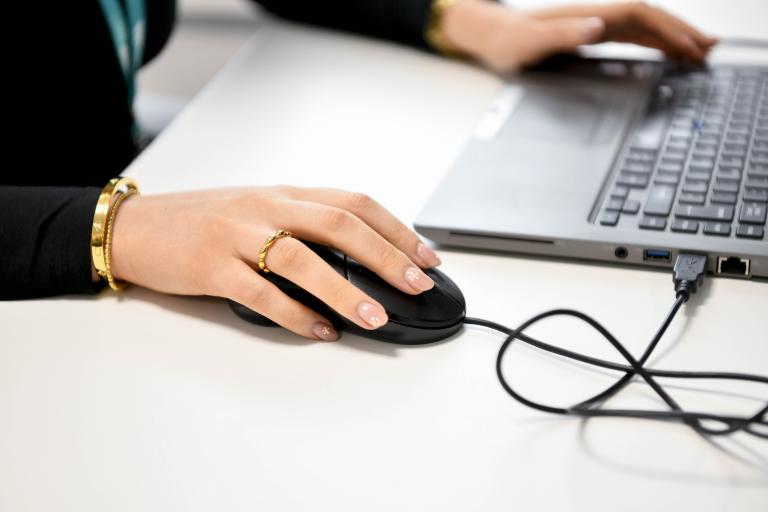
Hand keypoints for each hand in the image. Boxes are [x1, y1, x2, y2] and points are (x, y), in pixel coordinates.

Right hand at [108, 186, 441, 340]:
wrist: (137, 227)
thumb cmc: (204, 221)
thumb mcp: (260, 209)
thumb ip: (303, 225)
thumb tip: (359, 259)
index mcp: (285, 192)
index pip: (354, 203)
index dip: (396, 228)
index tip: (427, 257)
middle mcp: (267, 207)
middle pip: (339, 225)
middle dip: (386, 255)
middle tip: (417, 285)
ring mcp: (237, 235)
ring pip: (302, 259)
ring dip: (345, 290)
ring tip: (377, 317)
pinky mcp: (211, 267)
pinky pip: (260, 293)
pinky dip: (295, 315)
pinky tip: (321, 332)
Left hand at [439, 1, 717, 72]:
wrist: (493, 38)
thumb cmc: (509, 43)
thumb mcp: (531, 43)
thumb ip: (563, 34)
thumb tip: (598, 26)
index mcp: (587, 17)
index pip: (637, 16)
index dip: (666, 29)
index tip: (688, 45)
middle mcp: (596, 17)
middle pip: (648, 18)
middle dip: (680, 31)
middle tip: (709, 49)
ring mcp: (595, 25)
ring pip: (644, 26)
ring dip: (673, 36)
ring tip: (699, 50)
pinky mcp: (591, 35)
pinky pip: (631, 36)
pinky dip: (654, 43)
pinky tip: (665, 51)